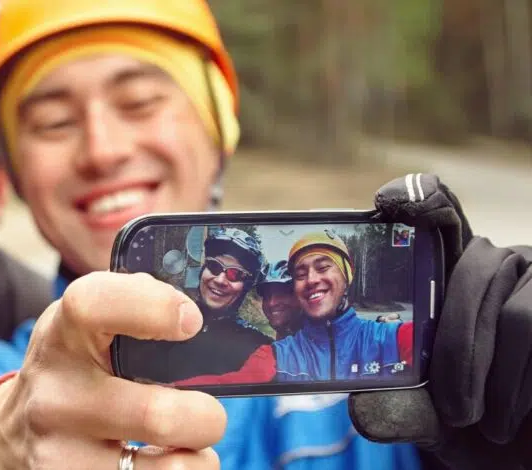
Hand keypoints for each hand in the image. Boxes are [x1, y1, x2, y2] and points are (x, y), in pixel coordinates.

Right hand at [0, 271, 225, 468]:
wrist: (17, 433)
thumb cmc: (78, 370)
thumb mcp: (87, 328)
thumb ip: (136, 306)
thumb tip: (200, 303)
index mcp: (63, 333)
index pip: (95, 305)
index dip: (153, 307)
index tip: (190, 321)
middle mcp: (55, 394)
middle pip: (158, 415)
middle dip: (206, 417)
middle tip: (205, 414)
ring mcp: (59, 452)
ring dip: (198, 460)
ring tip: (183, 447)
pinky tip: (156, 465)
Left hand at [349, 173, 531, 468]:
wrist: (520, 447)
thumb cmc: (474, 422)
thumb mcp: (429, 418)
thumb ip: (398, 408)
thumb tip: (362, 409)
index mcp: (451, 275)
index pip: (439, 218)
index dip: (422, 198)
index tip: (388, 201)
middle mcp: (501, 263)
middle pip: (477, 271)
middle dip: (459, 350)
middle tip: (456, 411)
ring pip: (520, 315)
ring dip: (496, 377)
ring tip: (488, 421)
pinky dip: (523, 385)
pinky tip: (514, 413)